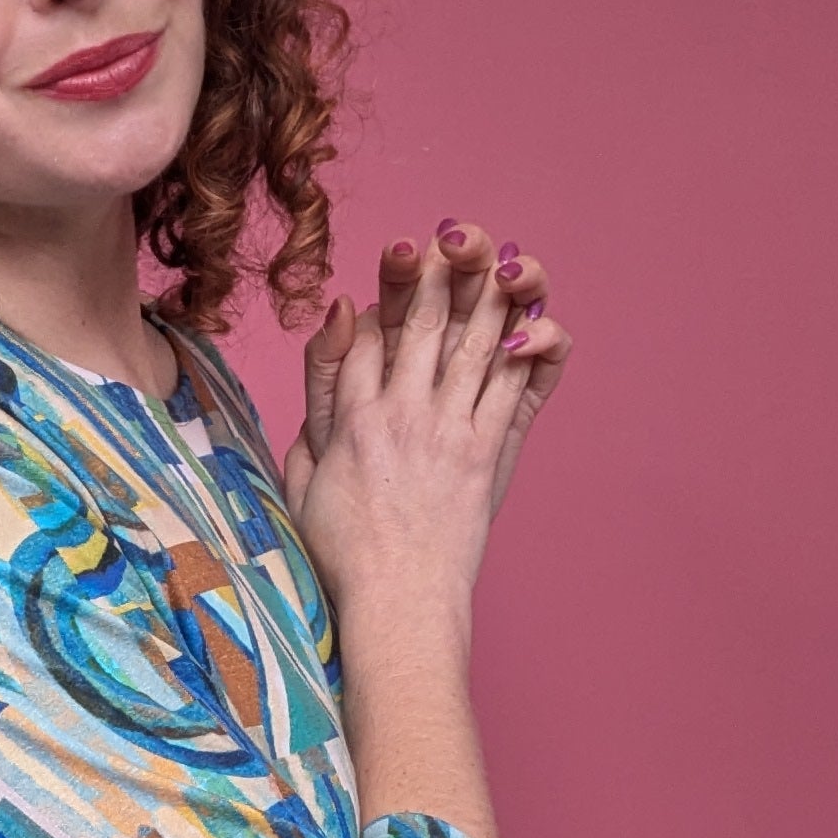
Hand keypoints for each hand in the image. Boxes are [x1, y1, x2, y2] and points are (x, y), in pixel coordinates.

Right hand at [283, 228, 573, 620]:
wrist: (397, 602)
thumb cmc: (345, 551)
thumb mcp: (302, 473)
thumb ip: (316, 399)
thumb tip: (337, 322)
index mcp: (350, 417)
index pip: (368, 332)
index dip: (385, 294)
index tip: (397, 267)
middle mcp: (401, 412)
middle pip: (422, 321)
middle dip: (439, 272)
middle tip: (453, 235)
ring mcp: (449, 430)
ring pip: (474, 341)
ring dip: (490, 294)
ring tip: (501, 257)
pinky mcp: (487, 452)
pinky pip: (515, 386)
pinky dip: (528, 349)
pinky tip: (535, 319)